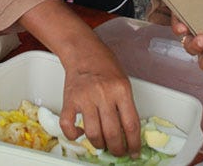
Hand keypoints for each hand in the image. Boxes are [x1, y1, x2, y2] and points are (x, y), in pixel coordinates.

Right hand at [59, 36, 142, 156]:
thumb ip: (126, 105)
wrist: (83, 51)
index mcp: (121, 90)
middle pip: (113, 133)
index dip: (134, 143)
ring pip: (93, 133)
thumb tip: (128, 133)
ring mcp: (85, 98)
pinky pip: (68, 126)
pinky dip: (73, 135)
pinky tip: (80, 134)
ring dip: (98, 144)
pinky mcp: (69, 100)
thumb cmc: (104, 65)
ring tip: (101, 144)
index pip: (131, 125)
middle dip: (117, 149)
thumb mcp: (123, 82)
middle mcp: (104, 95)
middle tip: (118, 151)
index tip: (134, 152)